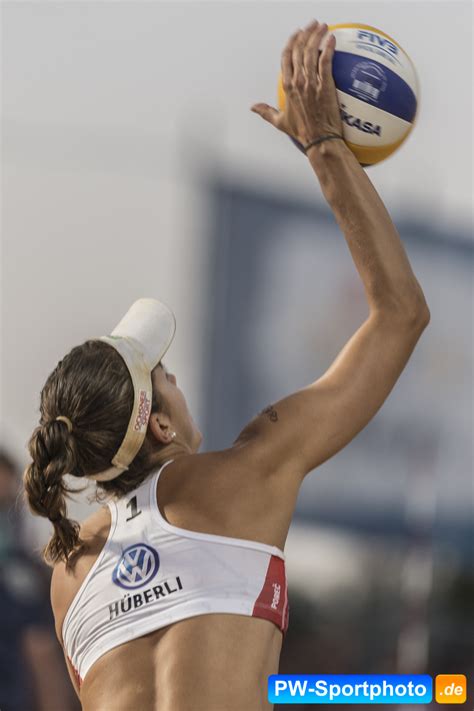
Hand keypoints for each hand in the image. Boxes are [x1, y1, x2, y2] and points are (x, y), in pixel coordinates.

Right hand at [251, 20, 342, 146]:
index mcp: (287, 87)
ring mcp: (311, 82)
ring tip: (322, 26)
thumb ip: (265, 111)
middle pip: (299, 50)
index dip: (291, 43)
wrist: (319, 138)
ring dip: (316, 35)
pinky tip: (331, 38)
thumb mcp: (279, 121)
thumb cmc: (302, 131)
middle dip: (305, 34)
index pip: (286, 58)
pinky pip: (326, 61)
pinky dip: (329, 48)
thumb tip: (253, 107)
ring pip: (312, 52)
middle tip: (312, 24)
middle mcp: (298, 82)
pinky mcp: (325, 85)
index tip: (297, 34)